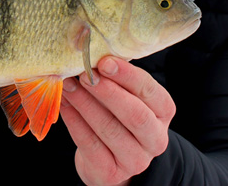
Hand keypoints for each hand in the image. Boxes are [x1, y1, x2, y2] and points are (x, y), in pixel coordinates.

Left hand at [60, 57, 174, 184]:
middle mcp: (156, 138)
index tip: (104, 61)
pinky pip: (90, 144)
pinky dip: (74, 120)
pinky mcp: (112, 173)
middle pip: (135, 114)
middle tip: (84, 74)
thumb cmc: (116, 116)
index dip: (127, 75)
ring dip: (85, 104)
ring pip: (110, 129)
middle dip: (107, 91)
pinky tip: (63, 104)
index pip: (149, 91)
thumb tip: (89, 54)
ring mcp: (136, 159)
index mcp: (163, 112)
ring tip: (67, 85)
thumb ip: (114, 78)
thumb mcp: (125, 96)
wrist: (108, 160)